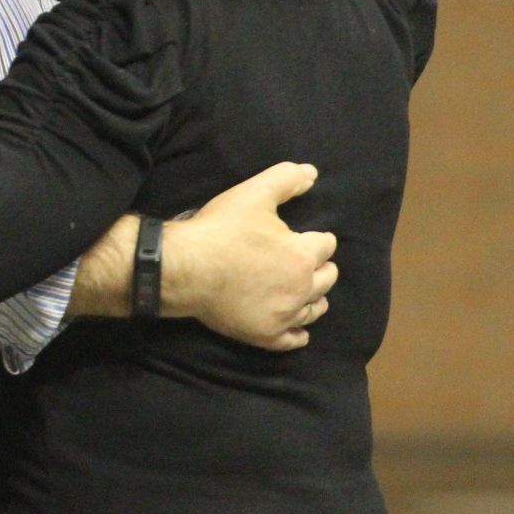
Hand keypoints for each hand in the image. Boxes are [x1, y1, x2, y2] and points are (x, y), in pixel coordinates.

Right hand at [167, 161, 337, 349]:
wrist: (185, 268)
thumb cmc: (220, 230)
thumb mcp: (253, 193)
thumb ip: (286, 179)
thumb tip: (312, 173)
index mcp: (302, 255)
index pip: (326, 245)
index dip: (317, 238)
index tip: (308, 237)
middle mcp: (301, 289)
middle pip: (327, 279)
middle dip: (320, 267)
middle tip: (306, 262)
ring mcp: (283, 315)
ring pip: (314, 310)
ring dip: (314, 298)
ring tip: (305, 292)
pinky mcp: (264, 335)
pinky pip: (292, 340)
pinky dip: (299, 334)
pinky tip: (298, 330)